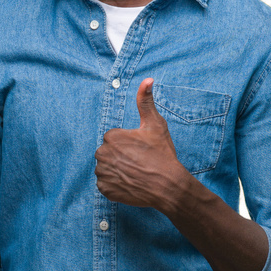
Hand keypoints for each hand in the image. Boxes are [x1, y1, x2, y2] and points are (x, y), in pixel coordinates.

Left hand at [94, 78, 180, 206]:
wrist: (168, 186)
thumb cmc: (162, 154)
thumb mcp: (155, 125)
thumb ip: (146, 101)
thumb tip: (147, 80)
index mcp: (111, 137)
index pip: (114, 139)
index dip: (128, 145)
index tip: (141, 150)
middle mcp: (102, 154)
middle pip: (108, 153)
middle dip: (120, 157)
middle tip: (139, 162)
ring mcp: (103, 173)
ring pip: (106, 168)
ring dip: (117, 171)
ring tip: (135, 173)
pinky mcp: (105, 190)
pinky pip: (106, 185)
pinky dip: (116, 185)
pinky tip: (130, 183)